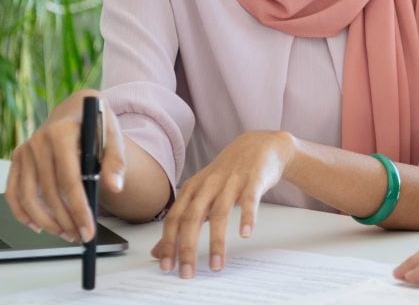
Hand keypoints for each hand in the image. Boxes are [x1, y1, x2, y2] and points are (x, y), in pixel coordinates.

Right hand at [5, 89, 126, 242]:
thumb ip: (115, 161)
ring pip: (27, 197)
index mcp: (61, 133)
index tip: (88, 230)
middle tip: (79, 236)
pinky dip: (22, 213)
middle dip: (65, 220)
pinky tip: (38, 226)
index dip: (78, 209)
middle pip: (48, 192)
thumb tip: (115, 187)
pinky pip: (13, 192)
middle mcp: (38, 142)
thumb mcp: (113, 135)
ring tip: (64, 233)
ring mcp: (24, 151)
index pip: (69, 180)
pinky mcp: (17, 158)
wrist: (75, 108)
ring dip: (45, 221)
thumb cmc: (95, 123)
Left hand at [150, 130, 292, 277]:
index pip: (174, 218)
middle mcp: (209, 184)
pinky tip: (245, 233)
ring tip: (216, 265)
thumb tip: (158, 251)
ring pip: (220, 213)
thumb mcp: (201, 193)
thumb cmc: (227, 173)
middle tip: (187, 273)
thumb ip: (181, 221)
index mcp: (193, 188)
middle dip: (187, 247)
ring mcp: (231, 181)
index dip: (168, 242)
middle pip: (193, 217)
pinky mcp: (253, 180)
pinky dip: (247, 216)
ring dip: (217, 241)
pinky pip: (249, 200)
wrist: (260, 145)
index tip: (167, 266)